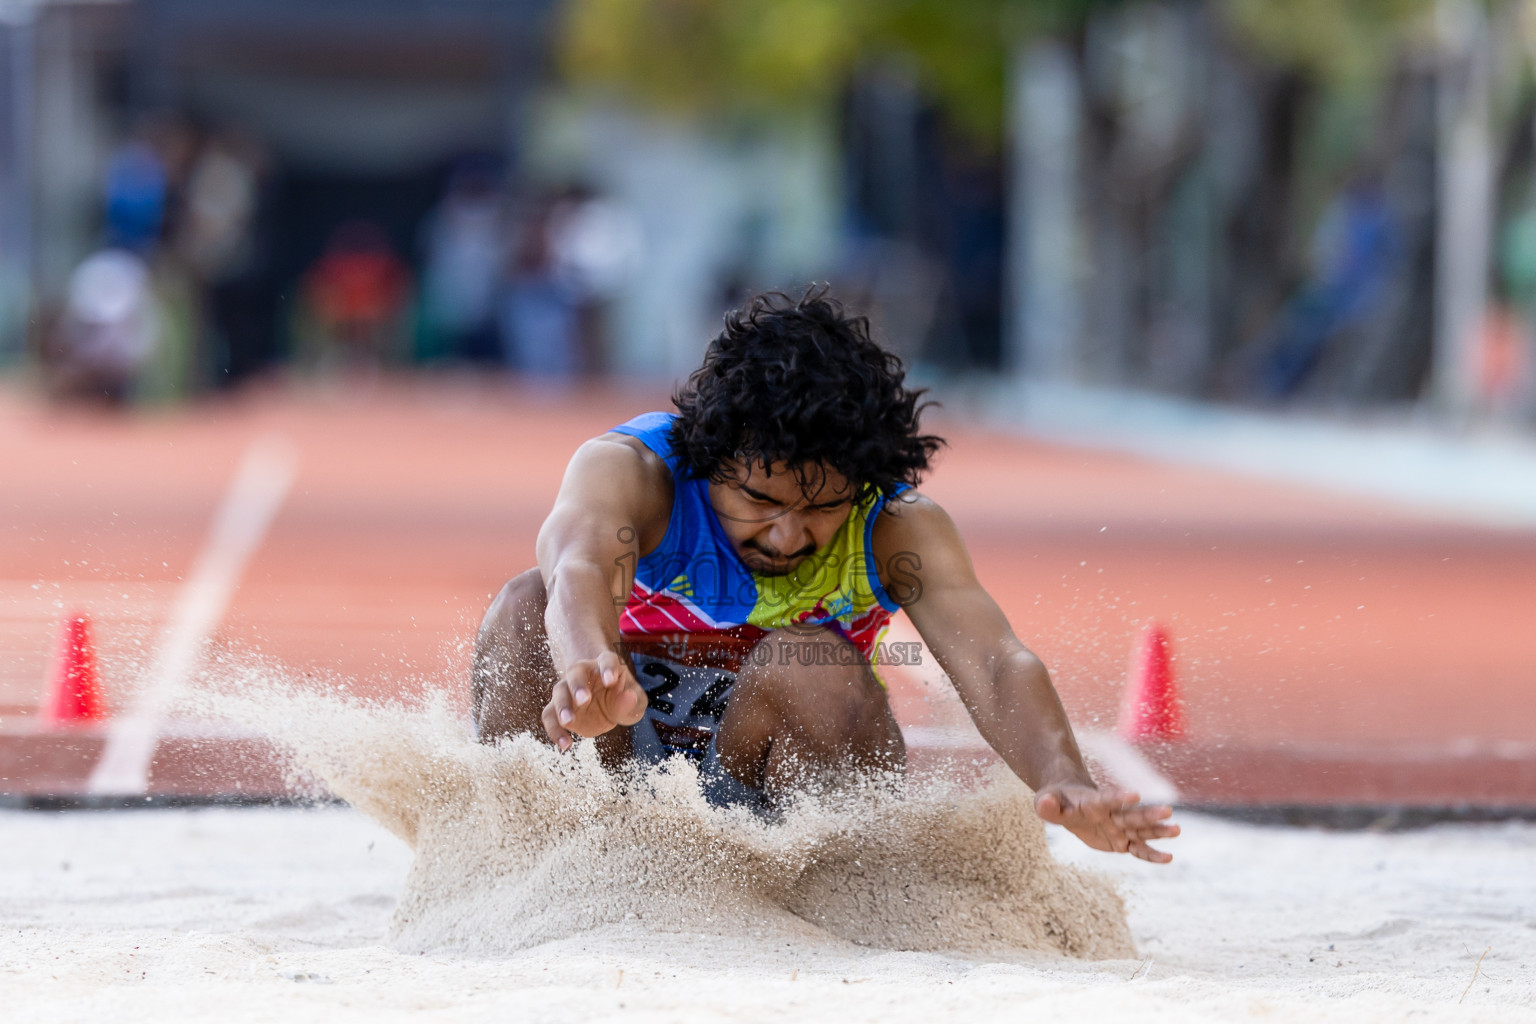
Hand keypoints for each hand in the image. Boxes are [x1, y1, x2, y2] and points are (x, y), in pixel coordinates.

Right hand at [541, 649, 647, 751]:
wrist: (607, 706)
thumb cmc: (622, 699)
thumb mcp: (634, 702)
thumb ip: (630, 701)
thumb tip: (629, 696)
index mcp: (605, 664)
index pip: (607, 660)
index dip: (608, 668)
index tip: (611, 680)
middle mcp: (584, 672)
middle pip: (576, 673)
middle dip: (578, 686)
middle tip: (583, 700)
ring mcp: (569, 689)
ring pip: (559, 692)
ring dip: (562, 706)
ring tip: (568, 722)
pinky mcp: (559, 708)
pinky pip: (550, 716)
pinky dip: (554, 730)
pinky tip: (565, 744)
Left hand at [1034, 783, 1179, 863]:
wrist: (1069, 803)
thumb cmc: (1057, 801)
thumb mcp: (1046, 802)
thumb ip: (1046, 804)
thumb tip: (1044, 803)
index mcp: (1094, 802)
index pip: (1107, 799)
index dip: (1119, 797)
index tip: (1135, 795)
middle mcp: (1111, 814)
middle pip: (1131, 814)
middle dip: (1148, 814)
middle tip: (1168, 810)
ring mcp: (1119, 827)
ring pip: (1141, 830)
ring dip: (1158, 831)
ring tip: (1177, 829)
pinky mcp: (1121, 841)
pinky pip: (1138, 849)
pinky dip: (1151, 854)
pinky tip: (1168, 858)